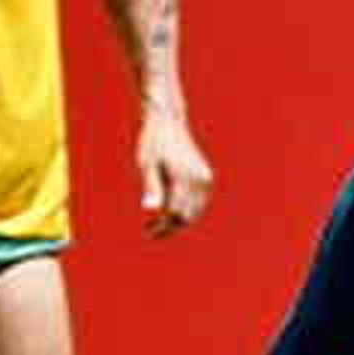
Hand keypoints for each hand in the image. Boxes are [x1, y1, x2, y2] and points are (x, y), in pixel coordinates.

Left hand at [139, 113, 214, 235]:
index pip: (176, 213)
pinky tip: (169, 208)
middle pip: (187, 216)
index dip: (163, 227)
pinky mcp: (206, 178)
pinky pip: (198, 202)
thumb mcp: (147, 165)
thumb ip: (151, 187)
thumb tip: (150, 210)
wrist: (168, 122)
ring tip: (158, 221)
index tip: (148, 232)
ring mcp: (205, 179)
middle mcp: (200, 179)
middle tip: (150, 229)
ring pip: (194, 211)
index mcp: (185, 177)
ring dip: (178, 219)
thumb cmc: (153, 142)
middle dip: (171, 226)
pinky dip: (185, 209)